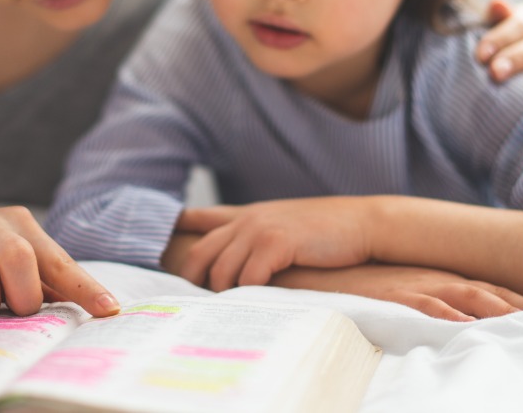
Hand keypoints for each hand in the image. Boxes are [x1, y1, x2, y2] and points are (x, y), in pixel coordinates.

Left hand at [177, 199, 375, 290]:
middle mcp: (248, 219)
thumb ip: (259, 234)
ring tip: (229, 308)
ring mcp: (260, 229)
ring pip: (221, 269)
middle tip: (197, 300)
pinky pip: (249, 276)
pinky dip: (248, 293)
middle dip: (193, 279)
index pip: (201, 217)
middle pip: (201, 251)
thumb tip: (239, 257)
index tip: (160, 243)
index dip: (178, 228)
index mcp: (248, 214)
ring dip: (223, 292)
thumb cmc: (327, 229)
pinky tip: (254, 302)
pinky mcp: (277, 243)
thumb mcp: (285, 223)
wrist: (362, 223)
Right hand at [271, 263, 522, 320]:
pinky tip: (467, 328)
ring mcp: (411, 284)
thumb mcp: (391, 298)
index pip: (485, 290)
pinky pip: (425, 305)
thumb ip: (418, 309)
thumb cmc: (351, 288)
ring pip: (464, 296)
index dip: (515, 301)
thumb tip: (446, 329)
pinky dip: (449, 316)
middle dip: (519, 306)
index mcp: (432, 279)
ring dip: (495, 310)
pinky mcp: (390, 294)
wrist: (309, 266)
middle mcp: (428, 278)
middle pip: (485, 292)